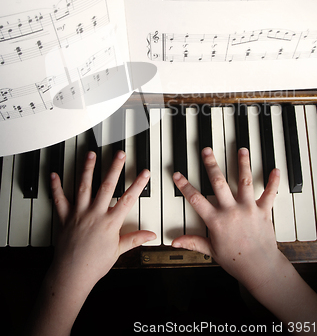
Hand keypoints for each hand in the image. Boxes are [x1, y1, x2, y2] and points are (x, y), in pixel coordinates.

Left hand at [51, 150, 155, 291]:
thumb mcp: (118, 252)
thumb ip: (135, 239)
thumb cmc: (94, 265)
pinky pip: (60, 199)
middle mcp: (95, 214)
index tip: (145, 172)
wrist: (72, 275)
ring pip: (84, 186)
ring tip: (91, 154)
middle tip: (119, 154)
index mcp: (110, 223)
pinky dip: (56, 187)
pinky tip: (54, 175)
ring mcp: (79, 214)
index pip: (128, 199)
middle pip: (107, 186)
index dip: (138, 184)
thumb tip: (151, 235)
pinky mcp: (65, 217)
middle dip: (115, 168)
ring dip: (88, 169)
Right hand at [172, 147, 281, 291]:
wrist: (260, 268)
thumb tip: (174, 242)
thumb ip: (193, 242)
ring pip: (244, 181)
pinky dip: (273, 182)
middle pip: (219, 183)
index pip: (196, 199)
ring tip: (241, 150)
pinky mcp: (264, 211)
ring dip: (243, 164)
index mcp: (217, 221)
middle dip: (211, 165)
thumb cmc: (236, 261)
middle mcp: (232, 211)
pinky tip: (275, 170)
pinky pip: (270, 194)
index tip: (177, 174)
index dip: (185, 186)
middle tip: (206, 150)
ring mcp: (248, 209)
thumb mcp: (211, 251)